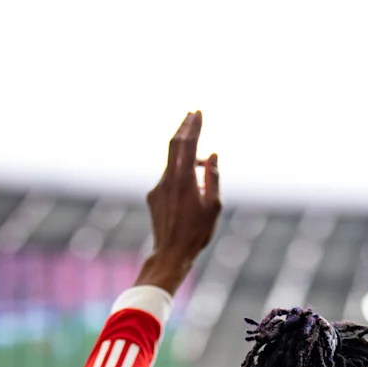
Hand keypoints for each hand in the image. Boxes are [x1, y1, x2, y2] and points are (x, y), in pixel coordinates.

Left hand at [137, 110, 220, 294]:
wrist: (171, 254)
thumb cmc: (197, 233)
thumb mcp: (214, 206)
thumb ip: (213, 177)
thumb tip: (212, 155)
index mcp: (184, 180)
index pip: (188, 144)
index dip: (193, 126)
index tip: (198, 112)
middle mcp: (168, 179)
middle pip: (174, 144)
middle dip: (184, 127)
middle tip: (192, 113)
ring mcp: (158, 187)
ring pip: (172, 163)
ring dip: (186, 156)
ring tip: (201, 162)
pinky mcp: (153, 196)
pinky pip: (169, 178)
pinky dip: (180, 174)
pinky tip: (190, 188)